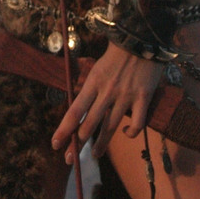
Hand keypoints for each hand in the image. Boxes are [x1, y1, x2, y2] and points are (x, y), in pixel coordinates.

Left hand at [51, 45, 162, 161]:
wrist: (141, 38)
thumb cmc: (117, 53)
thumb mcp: (97, 68)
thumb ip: (91, 88)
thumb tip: (80, 107)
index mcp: (93, 82)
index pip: (74, 111)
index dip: (64, 130)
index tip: (56, 144)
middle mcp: (107, 91)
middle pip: (89, 124)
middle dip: (77, 145)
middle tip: (69, 160)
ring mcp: (126, 96)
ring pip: (110, 128)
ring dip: (100, 145)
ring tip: (94, 155)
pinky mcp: (143, 98)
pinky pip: (137, 124)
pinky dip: (131, 133)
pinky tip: (126, 134)